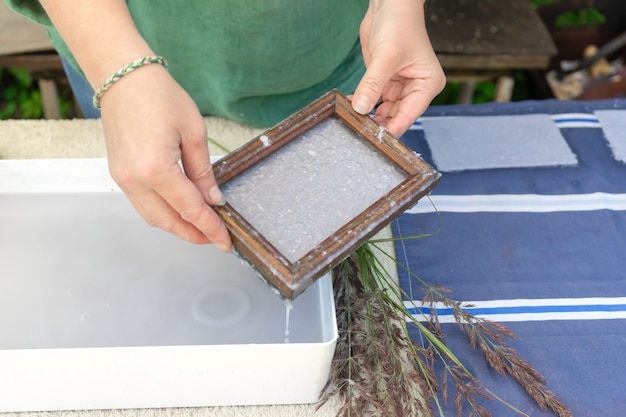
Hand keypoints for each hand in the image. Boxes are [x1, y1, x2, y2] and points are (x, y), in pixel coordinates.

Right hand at [99, 64, 231, 248]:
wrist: (123, 78)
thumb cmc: (159, 96)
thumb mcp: (193, 132)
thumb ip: (204, 172)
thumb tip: (214, 199)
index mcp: (156, 170)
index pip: (190, 210)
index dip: (210, 228)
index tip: (225, 240)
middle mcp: (135, 180)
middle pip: (169, 222)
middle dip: (194, 234)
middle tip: (216, 238)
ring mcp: (123, 179)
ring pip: (153, 218)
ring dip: (177, 227)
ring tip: (200, 228)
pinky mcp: (119, 174)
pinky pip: (142, 205)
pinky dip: (162, 214)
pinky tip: (179, 211)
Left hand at [352, 0, 445, 137]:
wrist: (389, 4)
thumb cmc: (399, 24)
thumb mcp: (385, 57)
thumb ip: (372, 85)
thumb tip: (360, 108)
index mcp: (427, 85)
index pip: (409, 115)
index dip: (392, 128)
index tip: (375, 140)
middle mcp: (415, 89)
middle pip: (396, 116)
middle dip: (378, 123)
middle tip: (357, 131)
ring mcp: (399, 86)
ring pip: (382, 110)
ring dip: (367, 115)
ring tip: (351, 120)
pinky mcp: (384, 81)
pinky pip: (372, 99)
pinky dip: (361, 103)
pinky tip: (348, 105)